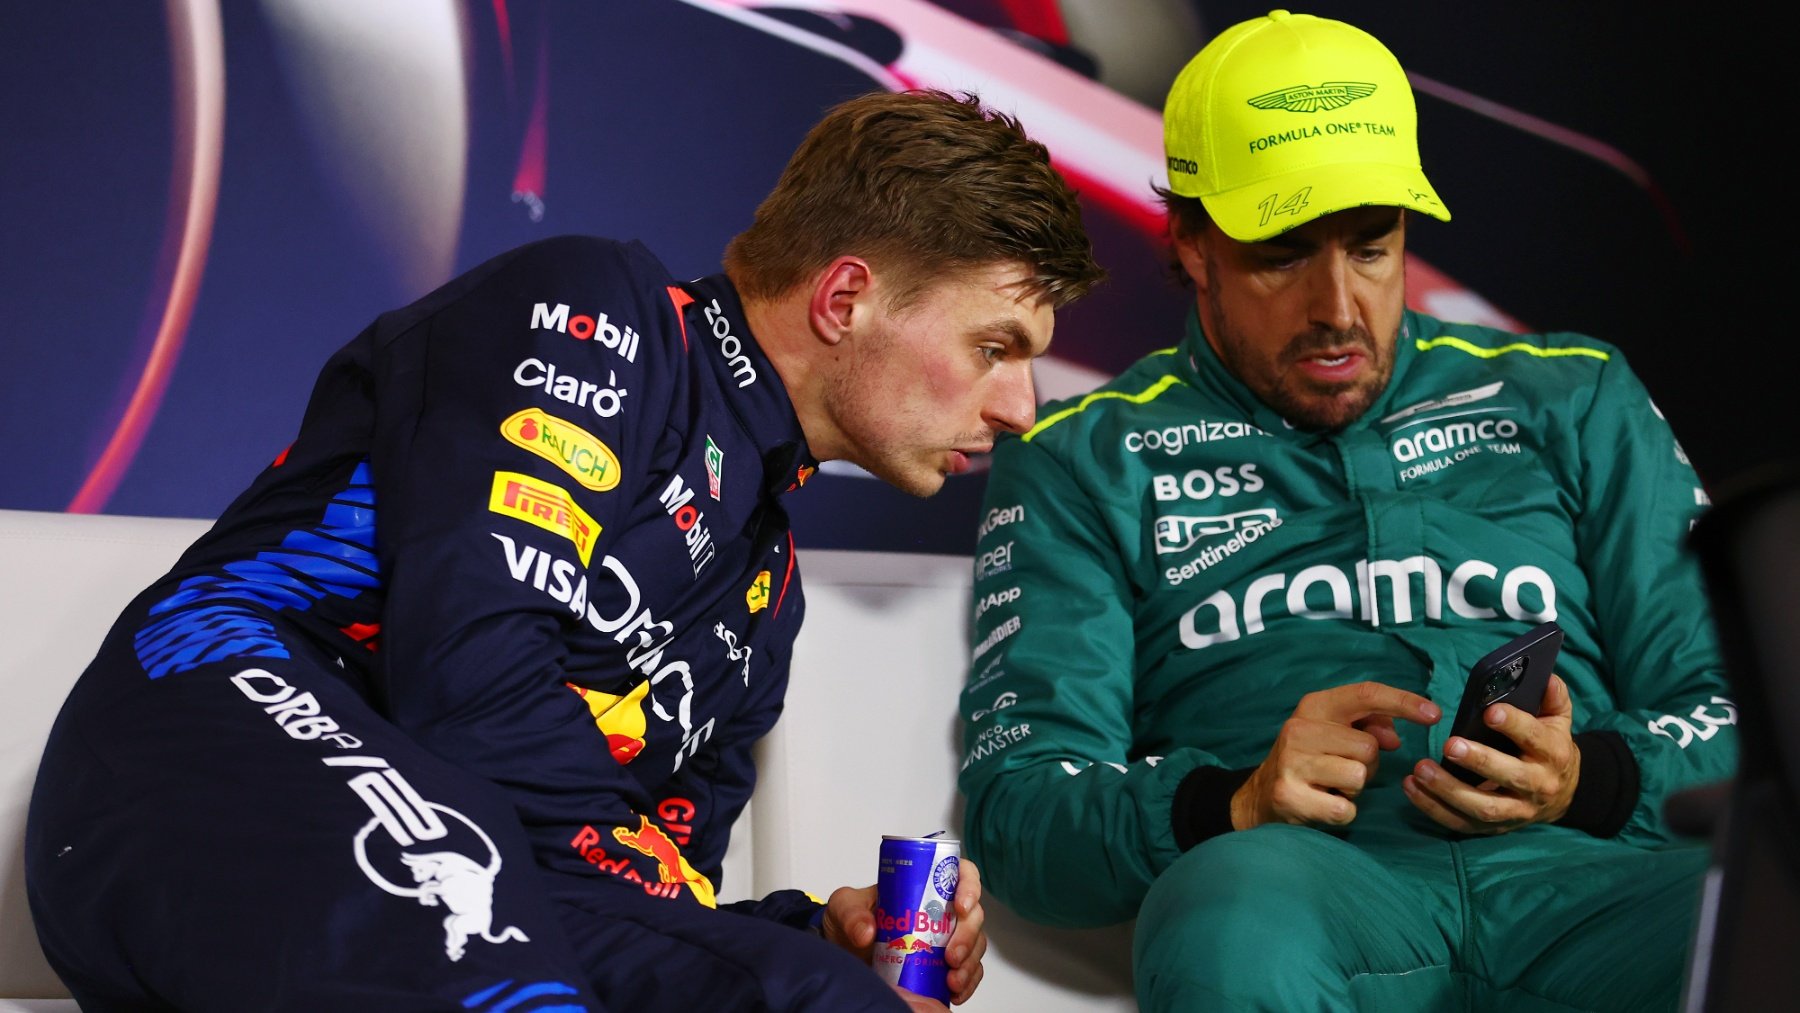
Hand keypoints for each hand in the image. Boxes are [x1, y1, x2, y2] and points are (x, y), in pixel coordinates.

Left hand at [820, 859, 987, 1005]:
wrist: (845, 953)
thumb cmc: (851, 920)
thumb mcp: (844, 907)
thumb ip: (851, 913)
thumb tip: (867, 932)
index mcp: (923, 885)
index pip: (959, 874)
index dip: (969, 886)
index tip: (960, 906)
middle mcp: (941, 910)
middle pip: (973, 914)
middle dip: (968, 935)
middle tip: (952, 955)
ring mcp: (945, 938)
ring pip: (975, 944)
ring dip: (970, 963)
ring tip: (952, 981)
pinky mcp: (944, 965)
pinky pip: (968, 972)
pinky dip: (967, 983)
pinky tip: (955, 993)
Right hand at [1232, 681, 1441, 829]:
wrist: (1260, 796)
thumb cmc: (1310, 760)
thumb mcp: (1333, 733)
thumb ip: (1368, 725)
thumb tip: (1394, 737)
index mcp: (1314, 707)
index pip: (1366, 694)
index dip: (1404, 702)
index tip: (1434, 714)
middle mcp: (1298, 729)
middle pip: (1369, 746)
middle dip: (1367, 764)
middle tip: (1341, 769)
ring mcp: (1292, 762)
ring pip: (1359, 777)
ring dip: (1354, 789)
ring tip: (1331, 786)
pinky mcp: (1289, 795)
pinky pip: (1346, 808)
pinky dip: (1343, 812)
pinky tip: (1323, 804)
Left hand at [1404, 674, 1579, 833]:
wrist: (1562, 794)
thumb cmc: (1549, 746)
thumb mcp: (1558, 719)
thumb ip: (1553, 696)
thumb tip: (1543, 677)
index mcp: (1553, 754)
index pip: (1535, 739)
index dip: (1514, 725)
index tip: (1490, 712)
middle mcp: (1538, 786)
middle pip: (1510, 777)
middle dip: (1479, 761)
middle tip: (1450, 744)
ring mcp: (1516, 811)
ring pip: (1484, 806)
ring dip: (1449, 790)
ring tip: (1421, 769)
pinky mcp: (1493, 828)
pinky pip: (1461, 822)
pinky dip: (1434, 808)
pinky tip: (1412, 787)